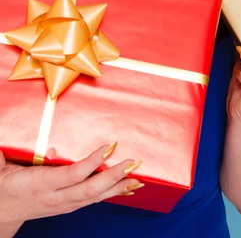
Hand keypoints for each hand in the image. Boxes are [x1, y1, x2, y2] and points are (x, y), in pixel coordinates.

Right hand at [0, 143, 143, 227]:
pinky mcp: (68, 206)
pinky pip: (93, 200)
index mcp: (41, 183)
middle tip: (132, 162)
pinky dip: (112, 193)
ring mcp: (64, 205)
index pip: (72, 174)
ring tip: (137, 177)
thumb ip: (7, 142)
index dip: (92, 162)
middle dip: (114, 176)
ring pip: (95, 196)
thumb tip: (7, 118)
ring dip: (118, 186)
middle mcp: (56, 197)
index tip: (110, 146)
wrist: (0, 210)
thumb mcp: (3, 164)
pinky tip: (126, 188)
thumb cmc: (5, 182)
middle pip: (90, 188)